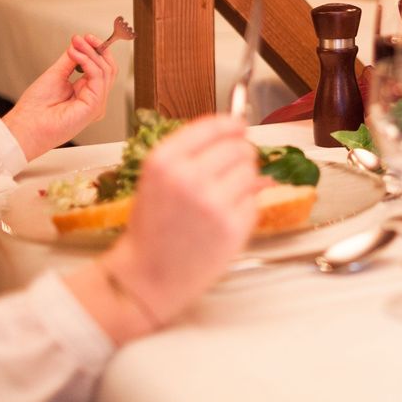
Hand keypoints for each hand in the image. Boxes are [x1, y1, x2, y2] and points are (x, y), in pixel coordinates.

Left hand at [2, 34, 115, 160]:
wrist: (25, 126)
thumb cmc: (35, 109)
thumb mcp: (55, 76)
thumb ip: (70, 61)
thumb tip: (79, 43)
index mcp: (87, 94)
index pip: (102, 69)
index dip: (98, 52)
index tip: (87, 38)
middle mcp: (95, 100)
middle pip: (109, 69)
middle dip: (98, 49)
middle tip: (84, 37)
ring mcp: (96, 104)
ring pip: (106, 71)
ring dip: (91, 53)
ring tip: (77, 43)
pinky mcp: (94, 107)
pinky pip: (98, 78)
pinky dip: (88, 62)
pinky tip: (75, 54)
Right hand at [101, 116, 263, 324]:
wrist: (146, 276)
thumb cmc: (152, 228)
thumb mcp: (157, 179)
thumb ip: (191, 152)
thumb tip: (235, 129)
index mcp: (164, 162)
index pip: (213, 126)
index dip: (231, 124)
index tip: (238, 125)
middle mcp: (188, 178)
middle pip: (238, 147)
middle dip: (240, 154)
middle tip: (232, 168)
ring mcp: (212, 203)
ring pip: (251, 171)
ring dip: (245, 179)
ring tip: (223, 197)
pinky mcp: (232, 227)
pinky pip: (254, 201)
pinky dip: (246, 205)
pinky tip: (224, 217)